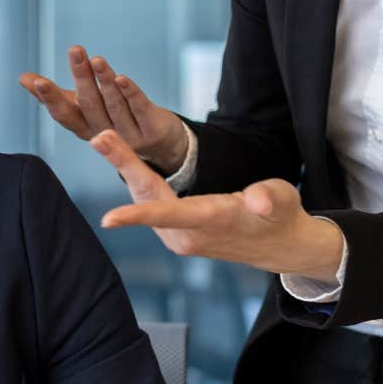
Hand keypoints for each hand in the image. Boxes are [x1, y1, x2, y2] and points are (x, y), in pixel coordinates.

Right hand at [19, 45, 190, 174]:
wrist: (158, 144)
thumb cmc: (112, 120)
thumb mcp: (82, 109)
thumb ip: (54, 95)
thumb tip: (23, 78)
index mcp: (84, 128)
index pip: (64, 114)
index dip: (50, 99)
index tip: (36, 80)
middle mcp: (104, 133)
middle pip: (90, 104)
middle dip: (81, 77)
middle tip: (75, 50)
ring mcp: (129, 135)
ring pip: (114, 105)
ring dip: (105, 81)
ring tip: (96, 58)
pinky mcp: (151, 129)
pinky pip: (140, 108)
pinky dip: (130, 93)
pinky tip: (121, 77)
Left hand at [88, 130, 343, 277]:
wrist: (280, 246)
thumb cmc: (281, 216)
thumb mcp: (283, 201)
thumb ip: (269, 199)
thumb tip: (258, 200)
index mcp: (211, 222)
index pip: (169, 216)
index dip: (136, 217)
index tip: (107, 219)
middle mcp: (188, 235)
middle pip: (148, 197)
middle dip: (123, 165)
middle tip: (99, 136)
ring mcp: (179, 238)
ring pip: (146, 200)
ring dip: (126, 169)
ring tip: (105, 139)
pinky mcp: (176, 235)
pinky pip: (150, 205)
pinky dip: (137, 181)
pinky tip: (123, 159)